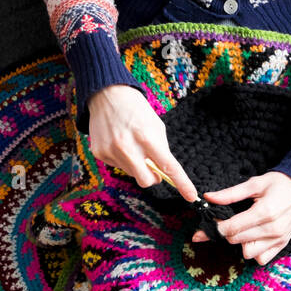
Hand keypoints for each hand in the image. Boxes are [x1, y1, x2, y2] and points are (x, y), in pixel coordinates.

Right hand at [86, 85, 197, 202]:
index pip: (168, 166)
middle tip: (153, 167)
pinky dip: (122, 160)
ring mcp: (111, 151)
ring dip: (137, 166)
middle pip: (146, 181)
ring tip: (132, 145)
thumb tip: (162, 172)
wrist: (106, 94)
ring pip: (132, 174)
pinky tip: (118, 143)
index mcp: (146, 137)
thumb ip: (161, 149)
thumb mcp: (155, 125)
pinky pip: (118, 167)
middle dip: (152, 178)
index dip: (181, 183)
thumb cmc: (136, 109)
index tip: (191, 196)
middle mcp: (127, 146)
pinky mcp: (100, 153)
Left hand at [192, 171, 290, 264]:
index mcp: (264, 212)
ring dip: (240, 243)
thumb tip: (208, 198)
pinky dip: (254, 252)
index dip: (217, 226)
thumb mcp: (255, 183)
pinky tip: (253, 238)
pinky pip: (262, 259)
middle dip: (226, 232)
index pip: (231, 228)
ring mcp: (279, 239)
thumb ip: (230, 193)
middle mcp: (272, 229)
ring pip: (247, 252)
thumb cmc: (281, 183)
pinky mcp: (283, 244)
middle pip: (236, 240)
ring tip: (244, 229)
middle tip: (227, 222)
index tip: (211, 222)